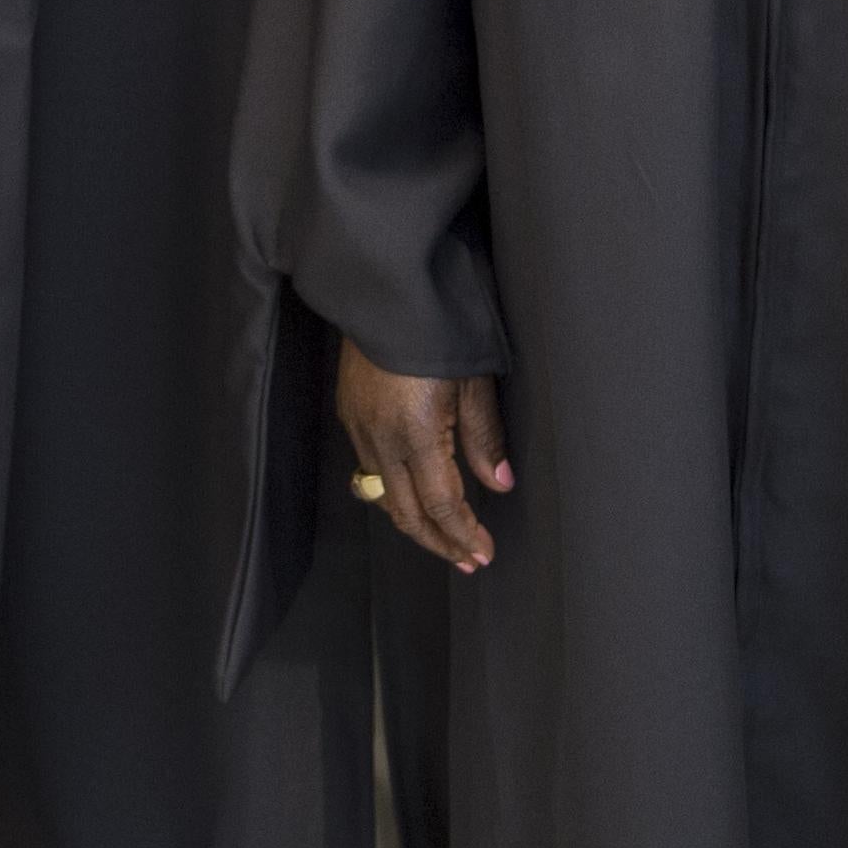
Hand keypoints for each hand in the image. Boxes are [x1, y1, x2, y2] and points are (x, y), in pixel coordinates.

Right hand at [335, 337, 511, 573]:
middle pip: (407, 513)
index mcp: (417, 433)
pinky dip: (391, 492)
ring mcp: (360, 426)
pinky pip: (368, 469)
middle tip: (464, 560)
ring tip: (441, 537)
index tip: (483, 553)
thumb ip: (484, 437)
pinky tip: (410, 494)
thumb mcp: (474, 380)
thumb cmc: (438, 328)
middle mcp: (381, 438)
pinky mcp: (349, 412)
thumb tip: (498, 484)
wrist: (384, 288)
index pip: (442, 504)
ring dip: (413, 522)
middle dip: (438, 542)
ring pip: (382, 496)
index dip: (463, 534)